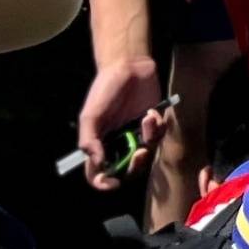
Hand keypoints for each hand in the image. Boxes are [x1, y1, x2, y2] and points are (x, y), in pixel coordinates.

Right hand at [76, 52, 167, 190]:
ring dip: (148, 139)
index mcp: (99, 144)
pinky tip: (151, 113)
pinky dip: (157, 127)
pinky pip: (158, 137)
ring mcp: (136, 135)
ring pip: (145, 154)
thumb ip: (89, 140)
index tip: (112, 183)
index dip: (103, 182)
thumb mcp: (90, 115)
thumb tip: (97, 162)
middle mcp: (117, 143)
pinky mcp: (153, 124)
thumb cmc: (105, 90)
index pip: (98, 172)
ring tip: (146, 119)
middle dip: (134, 166)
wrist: (129, 66)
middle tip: (140, 153)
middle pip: (126, 170)